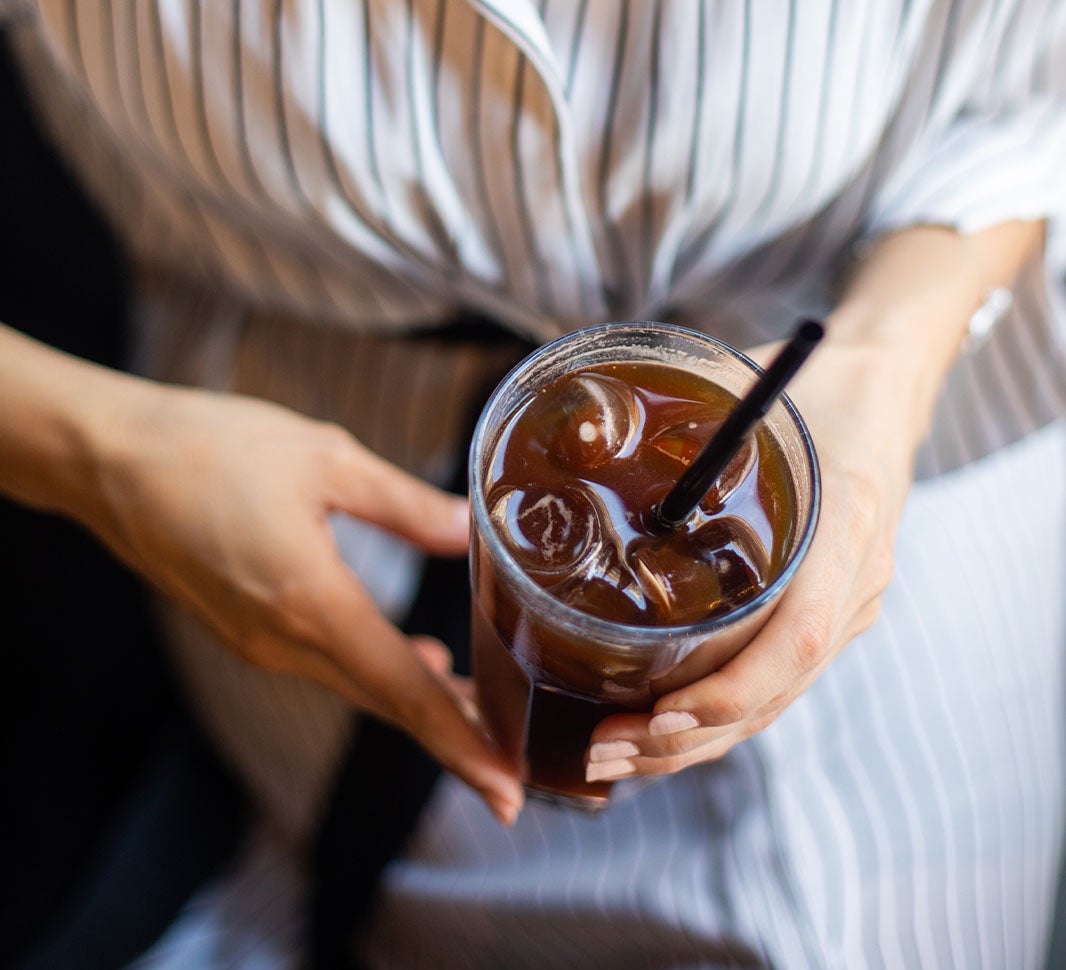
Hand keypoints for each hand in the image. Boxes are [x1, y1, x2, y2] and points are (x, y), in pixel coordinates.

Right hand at [77, 382, 523, 822]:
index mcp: (310, 603)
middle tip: (514, 767)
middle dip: (456, 736)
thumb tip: (472, 531)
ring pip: (359, 686)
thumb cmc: (210, 448)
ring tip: (484, 709)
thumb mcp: (326, 458)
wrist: (108, 461)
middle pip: (388, 703)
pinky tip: (418, 660)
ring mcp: (258, 643)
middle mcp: (282, 642)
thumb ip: (406, 504)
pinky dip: (379, 673)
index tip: (505, 791)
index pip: (404, 693)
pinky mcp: (245, 630)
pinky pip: (327, 665)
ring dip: (421, 703)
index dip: (462, 743)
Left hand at [585, 338, 920, 783]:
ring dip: (693, 741)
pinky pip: (776, 682)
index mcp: (844, 525)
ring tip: (614, 758)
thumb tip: (588, 435)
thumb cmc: (812, 389)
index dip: (728, 690)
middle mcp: (852, 583)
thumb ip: (686, 419)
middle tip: (600, 753)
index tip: (657, 717)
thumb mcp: (752, 389)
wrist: (881, 391)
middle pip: (775, 693)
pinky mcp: (828, 613)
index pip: (797, 637)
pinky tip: (661, 730)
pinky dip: (717, 716)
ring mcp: (846, 606)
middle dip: (684, 738)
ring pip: (773, 701)